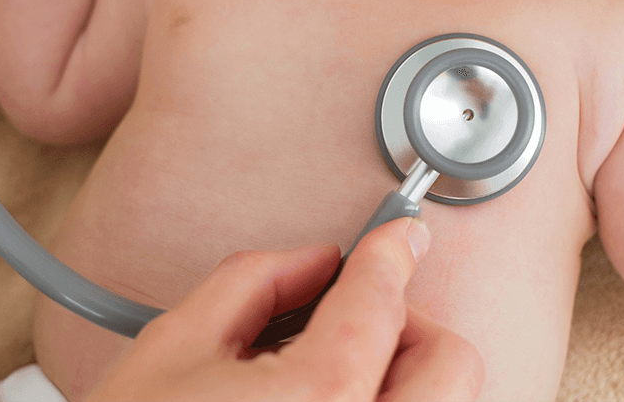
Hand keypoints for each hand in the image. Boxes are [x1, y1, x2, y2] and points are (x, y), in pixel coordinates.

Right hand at [86, 218, 483, 401]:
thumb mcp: (173, 347)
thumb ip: (254, 282)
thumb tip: (312, 264)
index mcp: (320, 401)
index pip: (380, 300)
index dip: (387, 252)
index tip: (397, 238)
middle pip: (450, 362)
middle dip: (410, 323)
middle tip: (359, 315)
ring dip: (401, 374)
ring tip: (336, 367)